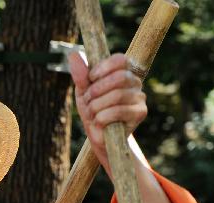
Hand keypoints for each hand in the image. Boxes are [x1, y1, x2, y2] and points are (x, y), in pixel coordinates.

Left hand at [69, 51, 146, 173]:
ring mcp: (139, 98)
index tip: (91, 78)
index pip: (120, 60)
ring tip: (92, 113)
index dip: (103, 67)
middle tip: (88, 100)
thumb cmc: (93, 111)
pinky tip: (98, 122)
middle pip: (120, 77)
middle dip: (98, 89)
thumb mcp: (83, 91)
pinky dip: (102, 117)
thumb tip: (73, 54)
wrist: (100, 137)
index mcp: (123, 71)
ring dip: (97, 105)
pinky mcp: (140, 113)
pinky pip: (119, 111)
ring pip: (117, 95)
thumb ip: (80, 74)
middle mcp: (135, 82)